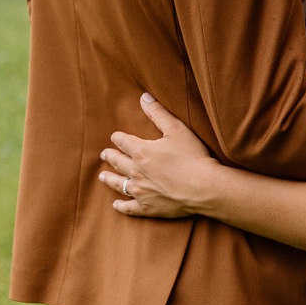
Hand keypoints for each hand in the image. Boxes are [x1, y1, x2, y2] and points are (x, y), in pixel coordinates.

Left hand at [99, 93, 215, 217]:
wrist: (203, 187)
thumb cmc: (192, 156)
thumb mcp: (176, 128)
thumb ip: (158, 113)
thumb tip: (143, 97)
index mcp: (141, 151)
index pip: (123, 142)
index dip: (118, 138)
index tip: (115, 136)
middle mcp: (136, 172)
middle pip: (118, 163)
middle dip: (110, 157)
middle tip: (104, 155)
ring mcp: (140, 191)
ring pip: (119, 184)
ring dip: (109, 179)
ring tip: (102, 176)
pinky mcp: (148, 207)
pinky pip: (129, 207)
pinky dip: (121, 206)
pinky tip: (116, 204)